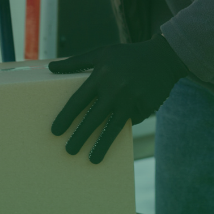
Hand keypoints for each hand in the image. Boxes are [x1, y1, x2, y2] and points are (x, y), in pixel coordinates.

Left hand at [48, 35, 188, 163]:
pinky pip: (131, 121)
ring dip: (101, 145)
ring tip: (92, 160)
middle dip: (79, 137)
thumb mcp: (102, 53)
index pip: (78, 100)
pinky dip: (125, 124)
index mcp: (101, 75)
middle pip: (93, 118)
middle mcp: (115, 88)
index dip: (66, 117)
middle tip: (69, 151)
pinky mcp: (145, 107)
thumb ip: (76, 62)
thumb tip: (50, 68)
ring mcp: (132, 99)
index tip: (55, 132)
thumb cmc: (127, 55)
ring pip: (113, 127)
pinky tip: (121, 126)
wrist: (163, 56)